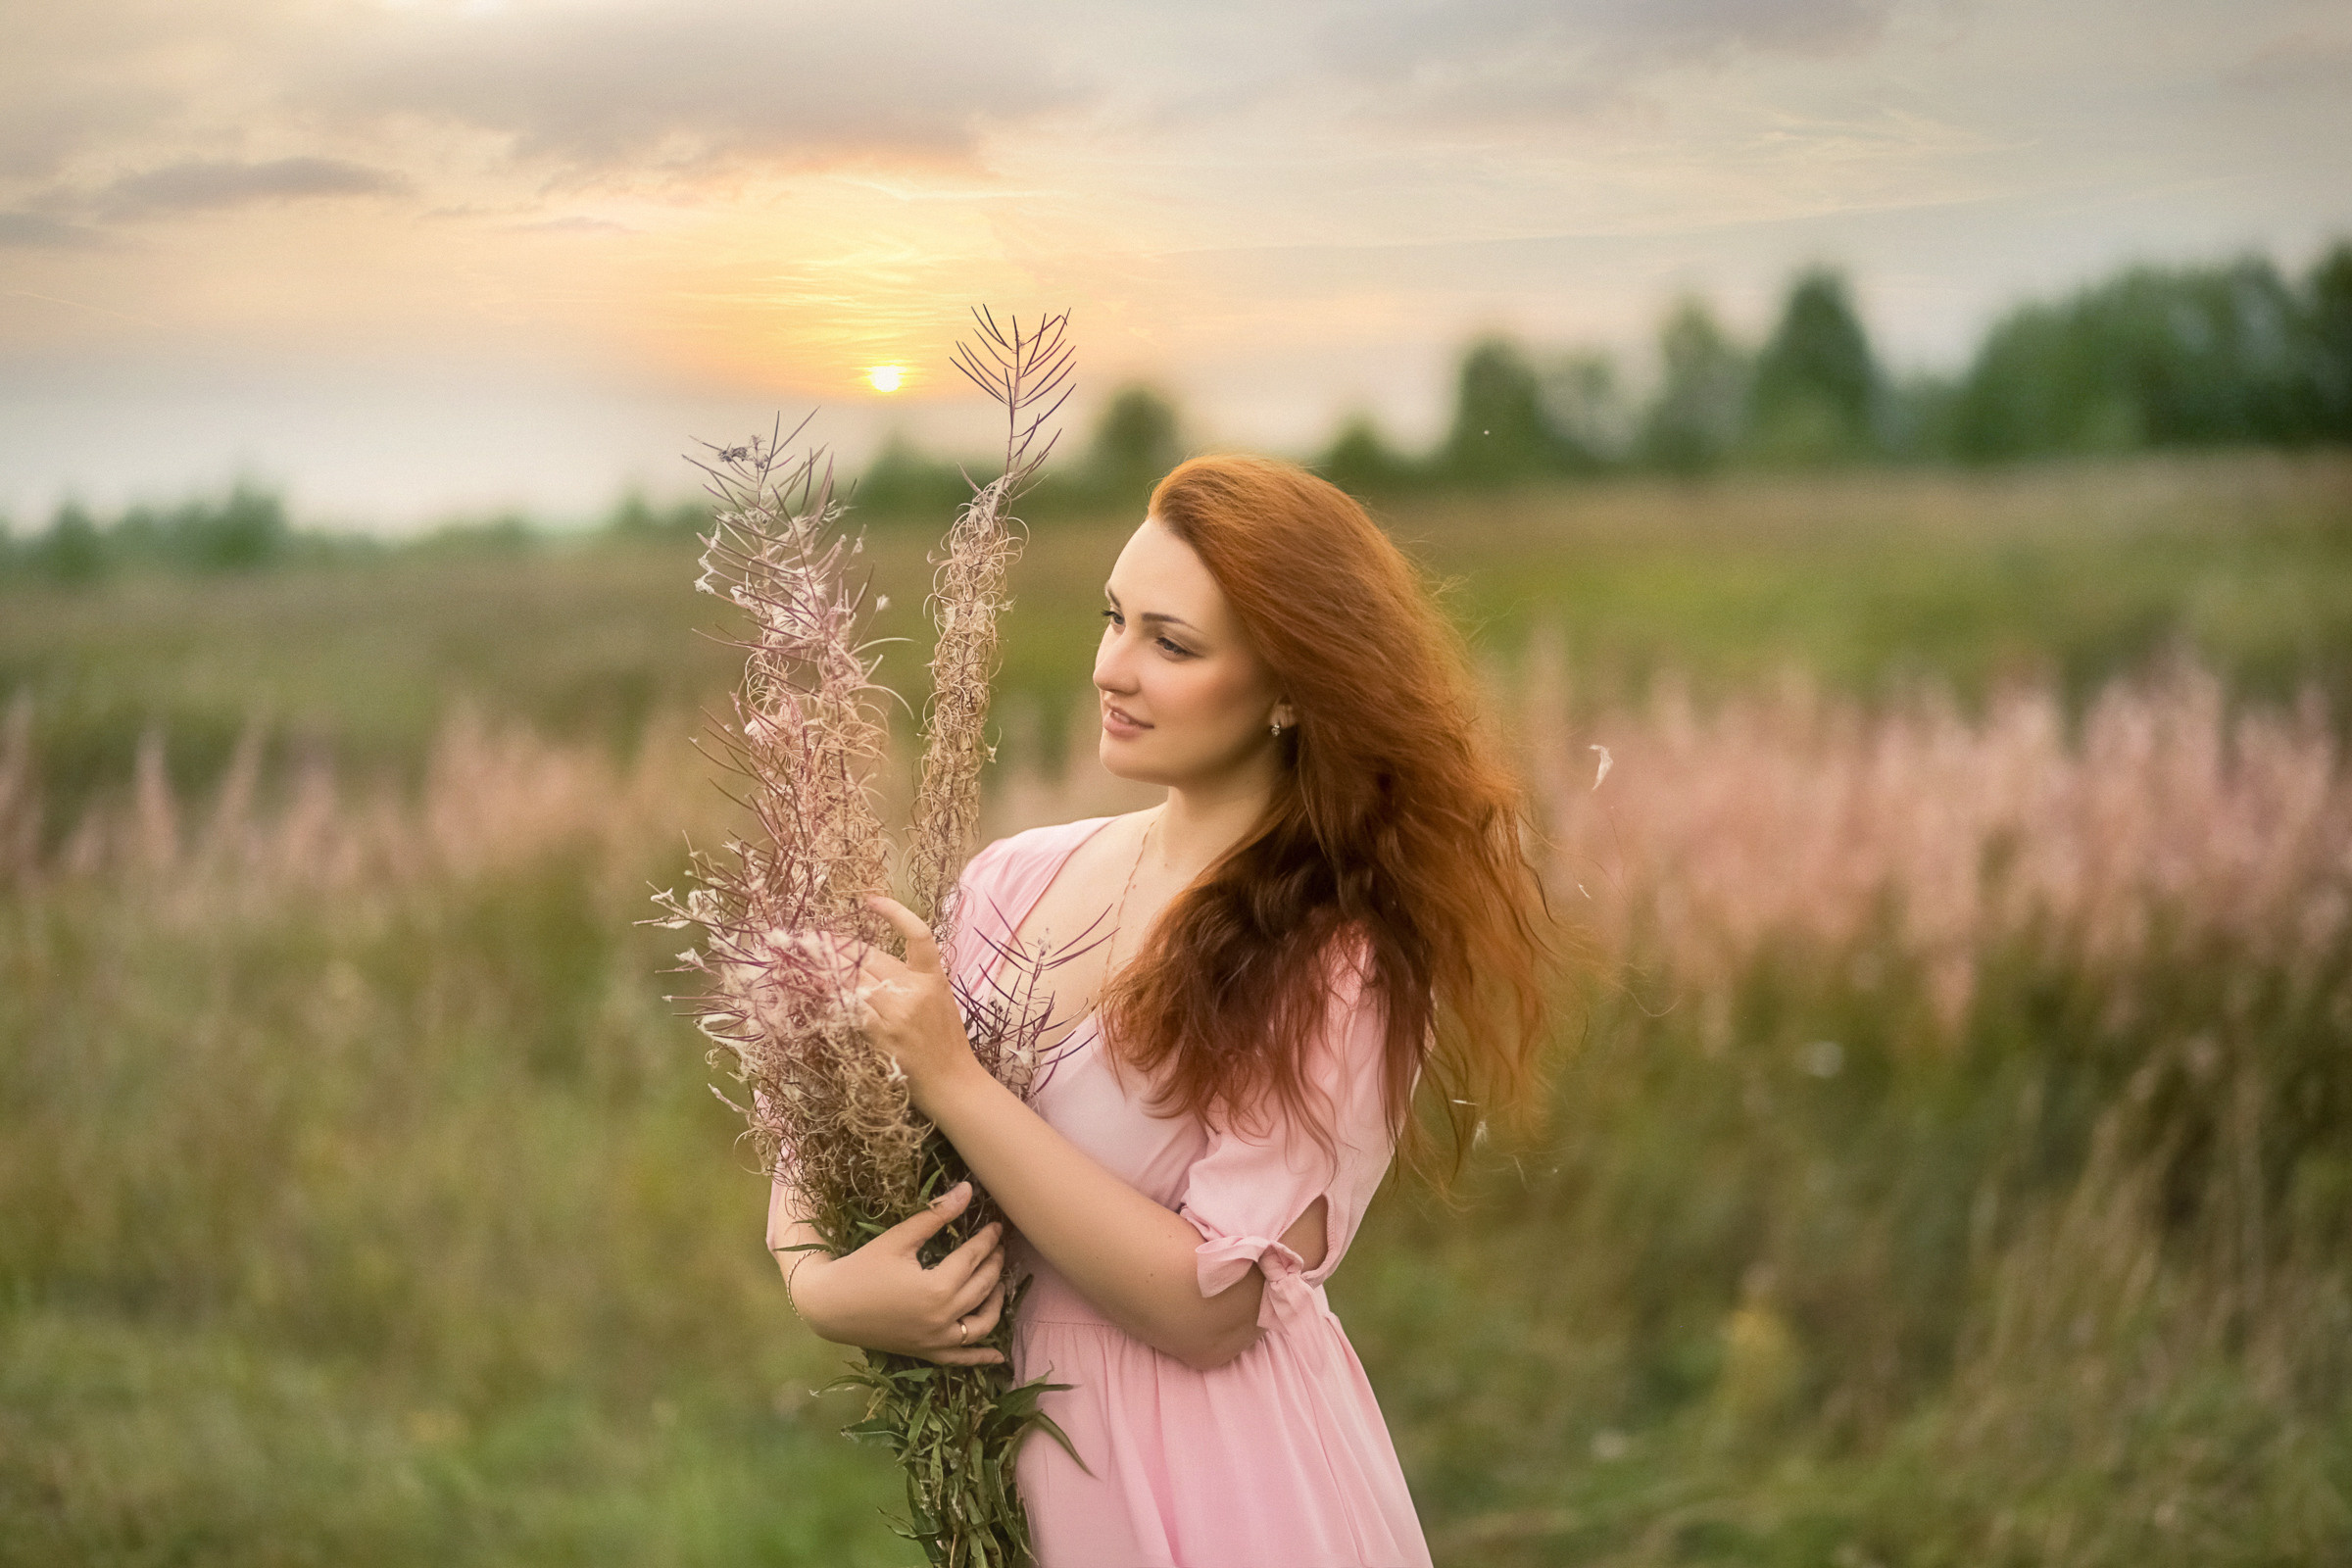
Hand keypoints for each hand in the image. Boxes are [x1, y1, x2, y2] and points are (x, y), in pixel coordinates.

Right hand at [788, 1180, 1007, 1365]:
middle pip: (982, 1287)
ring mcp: (935, 1340)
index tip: (997, 1225)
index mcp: (937, 1288)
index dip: (987, 1239)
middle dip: (994, 1263)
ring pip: (981, 1325)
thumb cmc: (861, 1267)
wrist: (829, 1306)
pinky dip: (981, 1357)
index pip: (973, 1258)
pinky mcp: (925, 1352)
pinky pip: (960, 1359)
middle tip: (998, 1245)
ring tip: (998, 1282)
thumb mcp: (898, 1238)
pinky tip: (998, 1356)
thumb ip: (936, 1216)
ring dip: (995, 1303)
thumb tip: (968, 1190)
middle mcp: (942, 1318)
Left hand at [791, 893, 976, 1101]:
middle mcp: (914, 990)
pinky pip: (850, 1008)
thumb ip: (912, 981)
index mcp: (933, 977)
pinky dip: (831, 997)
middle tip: (812, 937)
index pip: (918, 934)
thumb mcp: (938, 1001)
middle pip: (870, 957)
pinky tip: (815, 988)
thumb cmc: (945, 1043)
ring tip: (805, 956)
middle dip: (837, 945)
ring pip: (854, 980)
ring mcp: (897, 1012)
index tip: (869, 900)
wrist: (952, 1082)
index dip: (894, 913)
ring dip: (826, 968)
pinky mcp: (881, 1034)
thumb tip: (872, 965)